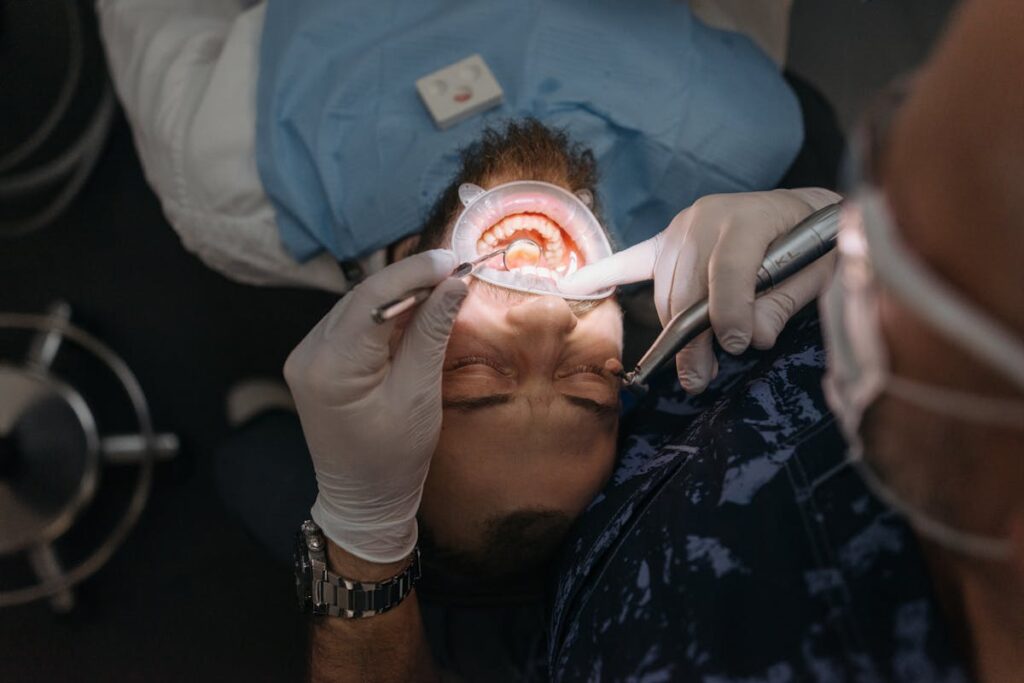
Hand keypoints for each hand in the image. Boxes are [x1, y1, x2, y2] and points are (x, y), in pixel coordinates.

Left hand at [284, 250, 467, 562]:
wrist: (363, 500)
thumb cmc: (393, 458)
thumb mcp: (419, 395)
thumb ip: (431, 334)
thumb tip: (453, 283)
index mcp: (330, 367)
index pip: (373, 300)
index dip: (415, 273)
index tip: (454, 259)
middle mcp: (308, 354)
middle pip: (363, 297)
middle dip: (411, 278)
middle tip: (456, 266)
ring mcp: (307, 356)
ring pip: (359, 306)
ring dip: (400, 292)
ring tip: (443, 283)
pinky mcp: (317, 360)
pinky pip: (354, 324)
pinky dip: (386, 313)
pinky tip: (417, 308)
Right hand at [561, 188, 840, 392]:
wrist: (810, 213)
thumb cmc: (821, 246)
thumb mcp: (820, 272)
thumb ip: (785, 302)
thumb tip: (752, 338)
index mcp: (749, 217)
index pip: (727, 269)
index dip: (730, 311)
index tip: (738, 346)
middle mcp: (707, 217)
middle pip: (686, 288)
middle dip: (694, 339)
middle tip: (701, 380)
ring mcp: (682, 228)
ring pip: (664, 292)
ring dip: (674, 331)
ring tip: (693, 367)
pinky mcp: (669, 241)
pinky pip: (630, 260)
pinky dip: (602, 274)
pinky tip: (573, 286)